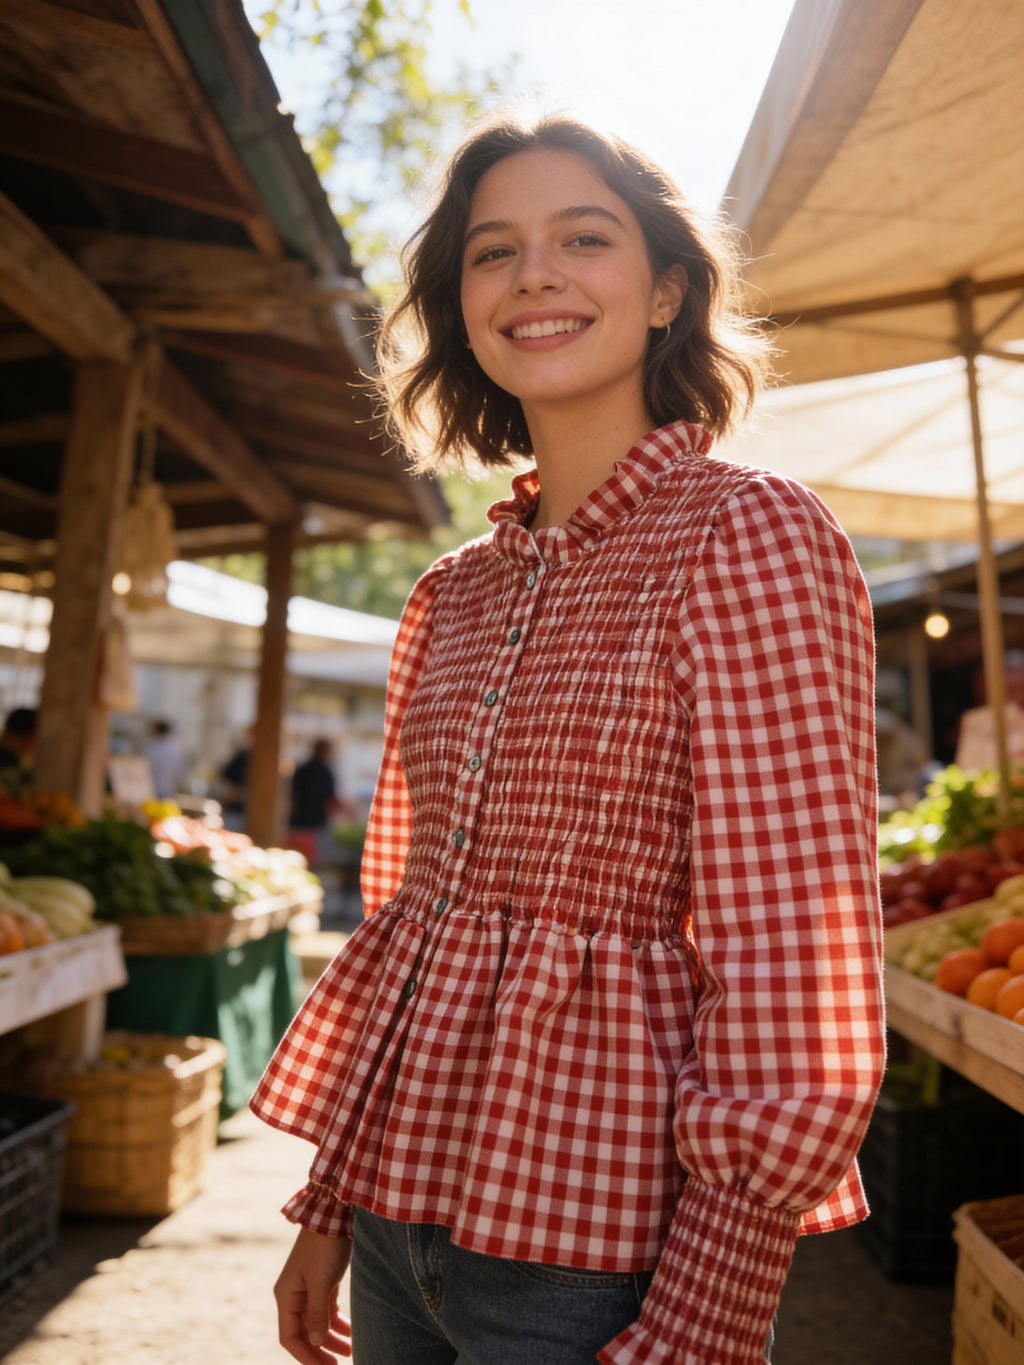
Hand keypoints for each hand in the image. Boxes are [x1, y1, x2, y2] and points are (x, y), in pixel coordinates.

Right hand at [274, 1225, 352, 1362]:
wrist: (334, 1213)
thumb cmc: (324, 1246)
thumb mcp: (320, 1282)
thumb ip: (316, 1314)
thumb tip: (314, 1343)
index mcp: (286, 1295)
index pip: (290, 1337)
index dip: (305, 1356)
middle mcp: (294, 1294)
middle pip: (303, 1334)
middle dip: (319, 1352)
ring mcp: (308, 1288)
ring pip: (317, 1324)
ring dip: (331, 1340)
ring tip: (350, 1353)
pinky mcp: (323, 1282)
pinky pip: (327, 1311)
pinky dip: (338, 1324)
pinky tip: (351, 1334)